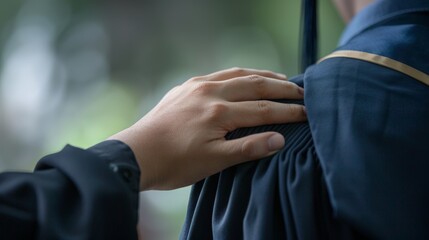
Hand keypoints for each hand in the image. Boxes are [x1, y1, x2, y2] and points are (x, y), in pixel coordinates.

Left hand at [109, 67, 305, 190]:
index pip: (263, 109)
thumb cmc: (175, 163)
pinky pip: (219, 74)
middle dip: (281, 88)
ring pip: (237, 74)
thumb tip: (280, 139)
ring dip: (262, 76)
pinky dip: (238, 74)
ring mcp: (197, 87)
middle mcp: (210, 93)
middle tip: (302, 91)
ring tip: (280, 80)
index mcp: (219, 112)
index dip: (288, 111)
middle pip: (255, 85)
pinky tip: (244, 77)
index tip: (307, 113)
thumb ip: (248, 148)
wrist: (137, 154)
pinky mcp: (186, 87)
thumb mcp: (214, 162)